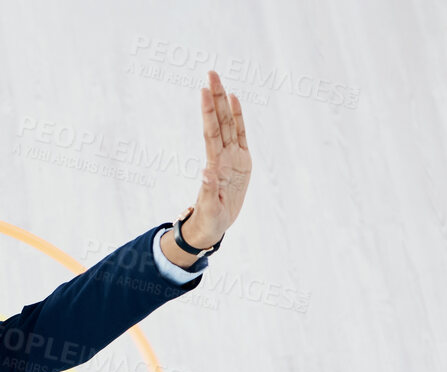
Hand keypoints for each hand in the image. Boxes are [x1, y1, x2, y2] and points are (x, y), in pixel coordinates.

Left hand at [179, 69, 251, 250]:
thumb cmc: (209, 218)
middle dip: (215, 97)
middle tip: (211, 73)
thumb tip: (206, 173)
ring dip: (224, 102)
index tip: (203, 91)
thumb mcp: (209, 208)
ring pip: (229, 123)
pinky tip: (235, 101)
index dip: (208, 112)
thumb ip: (208, 190)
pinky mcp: (242, 160)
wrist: (214, 224)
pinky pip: (241, 135)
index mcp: (214, 164)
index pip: (211, 132)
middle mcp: (222, 155)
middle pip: (219, 121)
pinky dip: (239, 118)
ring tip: (220, 81)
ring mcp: (232, 156)